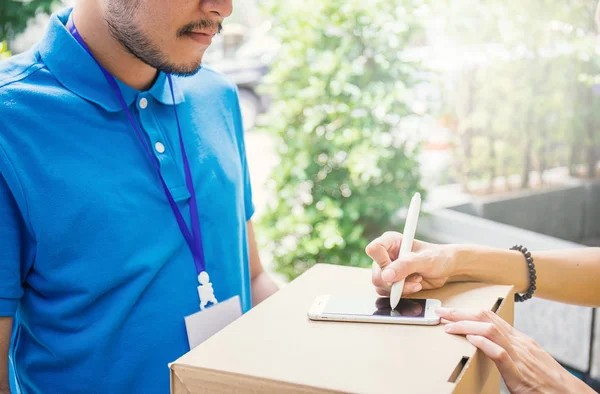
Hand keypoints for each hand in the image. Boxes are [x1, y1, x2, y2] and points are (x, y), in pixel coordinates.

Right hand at [365, 231, 456, 296]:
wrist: (446, 268)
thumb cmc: (438, 257)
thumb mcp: (425, 260)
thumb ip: (405, 266)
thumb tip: (386, 276)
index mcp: (391, 241)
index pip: (374, 250)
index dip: (382, 262)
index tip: (396, 270)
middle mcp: (386, 255)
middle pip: (376, 273)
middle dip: (395, 282)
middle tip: (414, 280)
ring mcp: (388, 269)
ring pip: (380, 285)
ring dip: (400, 289)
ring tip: (417, 282)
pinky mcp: (392, 281)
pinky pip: (387, 292)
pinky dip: (401, 293)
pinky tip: (415, 286)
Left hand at [437, 307, 594, 393]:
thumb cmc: (547, 380)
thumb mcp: (526, 359)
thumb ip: (508, 349)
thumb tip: (485, 344)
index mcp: (519, 339)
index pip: (491, 318)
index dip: (468, 312)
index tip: (450, 311)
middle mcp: (518, 342)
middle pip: (487, 318)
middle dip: (461, 313)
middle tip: (440, 311)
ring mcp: (520, 356)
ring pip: (491, 331)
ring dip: (465, 325)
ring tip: (447, 325)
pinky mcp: (520, 374)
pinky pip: (501, 354)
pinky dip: (484, 345)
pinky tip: (470, 340)